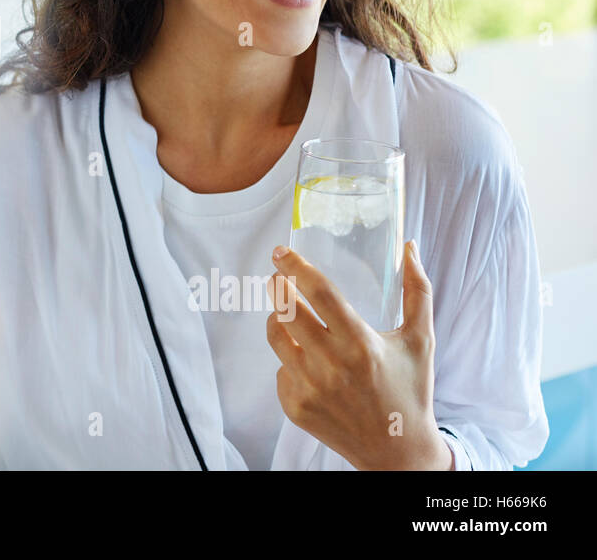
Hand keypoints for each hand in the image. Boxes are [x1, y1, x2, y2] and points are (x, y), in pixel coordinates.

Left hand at [265, 240, 452, 470]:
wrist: (398, 450)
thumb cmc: (411, 389)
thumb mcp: (421, 340)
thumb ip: (417, 291)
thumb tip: (409, 247)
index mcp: (362, 345)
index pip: (320, 294)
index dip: (296, 267)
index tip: (281, 252)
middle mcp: (332, 366)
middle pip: (287, 311)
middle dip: (277, 287)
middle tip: (278, 278)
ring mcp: (311, 388)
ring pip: (276, 337)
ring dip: (278, 319)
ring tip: (289, 314)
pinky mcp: (296, 406)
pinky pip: (281, 369)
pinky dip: (290, 359)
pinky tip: (309, 362)